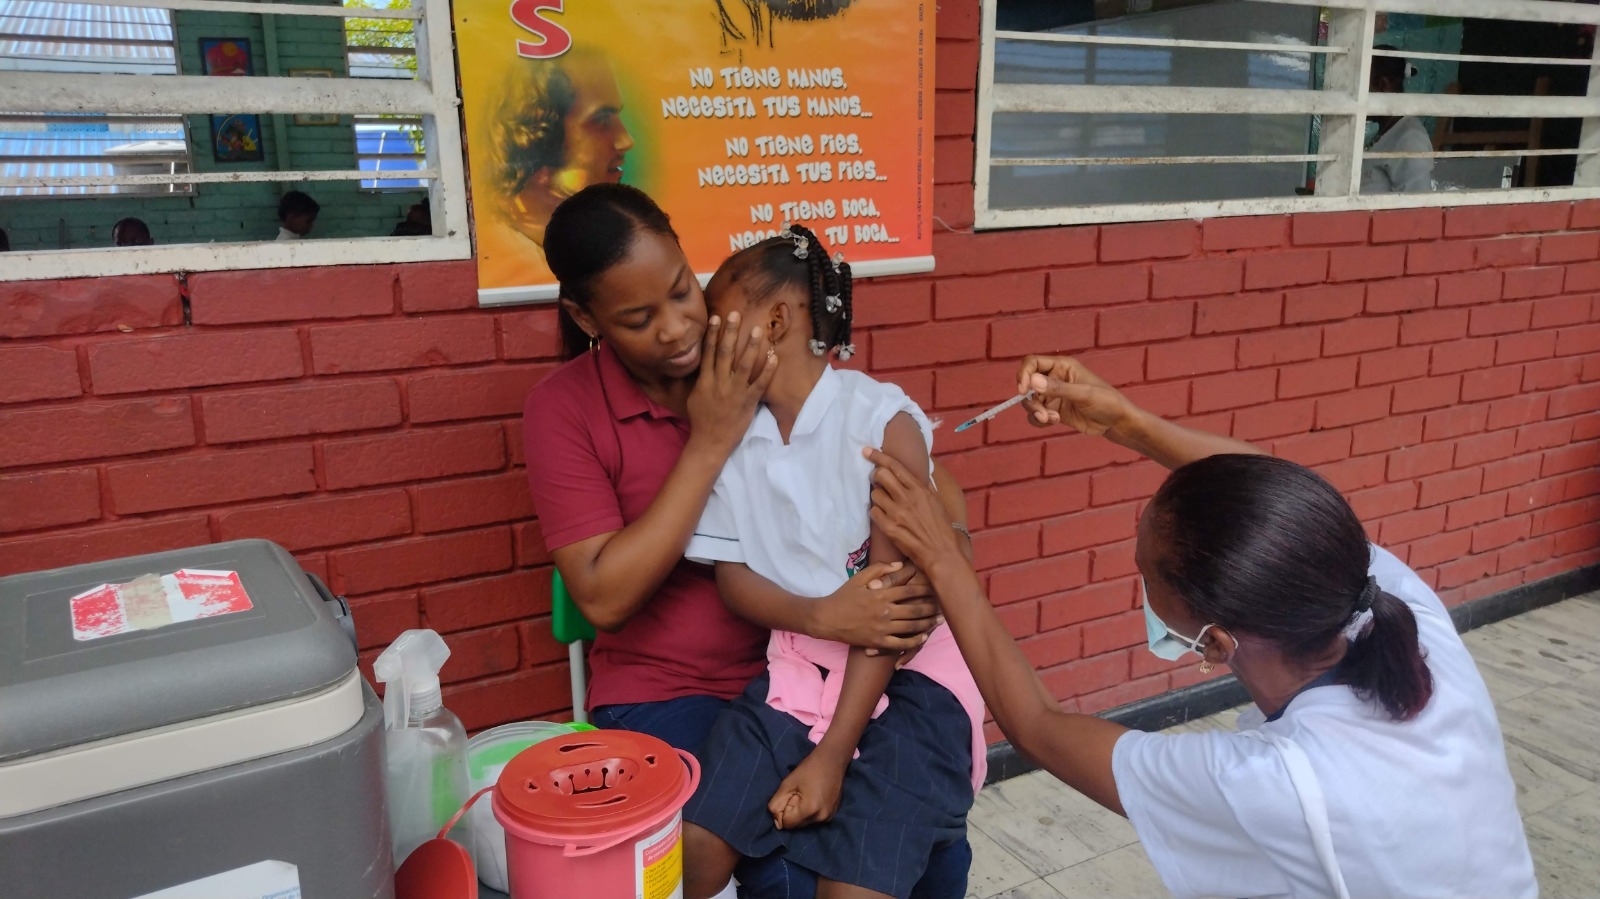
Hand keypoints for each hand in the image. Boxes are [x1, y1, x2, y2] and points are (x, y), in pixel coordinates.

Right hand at [686, 312, 777, 451]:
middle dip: (731, 332)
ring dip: (751, 346)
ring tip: (758, 329)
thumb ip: (700, 378)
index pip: (709, 352)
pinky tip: (774, 356)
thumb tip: (703, 362)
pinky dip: (767, 370)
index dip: (713, 334)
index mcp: (705, 380)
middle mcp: (720, 382)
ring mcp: (735, 392)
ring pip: (744, 364)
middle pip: (725, 352)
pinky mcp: (748, 402)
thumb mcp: (695, 396)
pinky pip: (760, 383)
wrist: (710, 441)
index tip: (717, 317)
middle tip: (736, 314)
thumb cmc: (701, 419)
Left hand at [768, 752, 846, 829]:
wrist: (832, 760)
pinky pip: (815, 819)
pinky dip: (811, 812)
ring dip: (801, 813)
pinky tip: (815, 797)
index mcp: (809, 810)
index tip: (791, 795)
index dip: (784, 810)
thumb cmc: (808, 769)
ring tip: (807, 794)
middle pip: (797, 825)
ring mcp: (829, 817)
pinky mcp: (832, 814)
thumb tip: (777, 823)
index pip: (787, 823)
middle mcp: (821, 818)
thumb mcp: (786, 784)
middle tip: (799, 794)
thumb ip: (776, 805)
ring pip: (805, 823)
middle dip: (793, 813)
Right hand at [814, 561, 939, 652]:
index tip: (936, 587)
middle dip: (931, 607)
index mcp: (881, 593)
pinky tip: (923, 637)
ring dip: (927, 623)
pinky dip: (914, 641)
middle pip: (915, 608)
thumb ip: (880, 569)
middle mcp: (885, 610)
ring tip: (938, 620)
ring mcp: (882, 628)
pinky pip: (901, 643)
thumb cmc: (843, 596)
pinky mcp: (878, 642)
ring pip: (911, 626)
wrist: (827, 619)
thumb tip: (900, 564)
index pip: (910, 589)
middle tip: (943, 606)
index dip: (925, 588)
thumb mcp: (859, 578)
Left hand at [866, 449, 971, 584]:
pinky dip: (877, 512)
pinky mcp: (889, 527)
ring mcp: (896, 513)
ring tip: (885, 503)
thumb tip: (918, 472)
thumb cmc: (941, 528)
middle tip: (877, 480)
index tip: (867, 450)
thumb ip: (924, 486)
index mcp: (920, 489)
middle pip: (880, 475)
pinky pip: (873, 512)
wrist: (941, 553)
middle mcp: (907, 498)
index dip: (878, 456)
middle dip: (875, 475)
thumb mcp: (937, 502)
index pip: (895, 466)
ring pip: (874, 494)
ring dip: (877, 496)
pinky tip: (884, 517)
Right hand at [1015, 355, 1132, 436]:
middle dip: (1031, 401)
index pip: (1032, 363)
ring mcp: (1053, 395)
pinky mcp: (1053, 410)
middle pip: (1028, 385)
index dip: (1024, 374)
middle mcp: (1054, 378)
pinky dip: (1040, 420)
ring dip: (1036, 412)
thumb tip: (1032, 381)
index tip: (1023, 391)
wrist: (1116, 422)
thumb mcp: (1083, 394)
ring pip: (1030, 402)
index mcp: (1062, 366)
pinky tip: (1054, 422)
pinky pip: (1036, 414)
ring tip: (1051, 419)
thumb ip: (1058, 388)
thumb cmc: (1106, 401)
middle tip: (1042, 415)